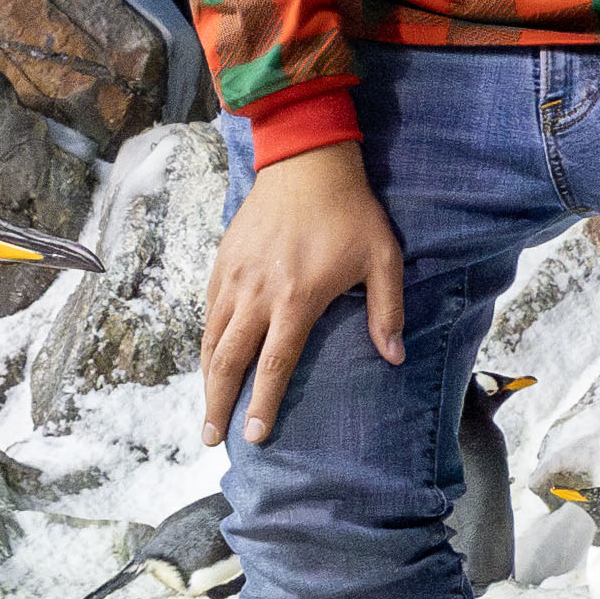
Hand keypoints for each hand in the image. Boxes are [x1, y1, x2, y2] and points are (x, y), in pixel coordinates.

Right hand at [201, 143, 401, 443]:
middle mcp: (258, 293)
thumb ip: (387, 311)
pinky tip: (209, 360)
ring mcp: (235, 277)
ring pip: (212, 338)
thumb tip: (394, 357)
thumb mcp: (382, 258)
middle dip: (220, 403)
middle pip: (230, 360)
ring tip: (207, 409)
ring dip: (207, 378)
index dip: (262, 402)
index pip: (274, 364)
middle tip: (213, 437)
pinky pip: (208, 312)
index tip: (255, 434)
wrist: (307, 161)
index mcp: (296, 298)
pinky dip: (205, 342)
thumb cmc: (350, 212)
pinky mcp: (223, 262)